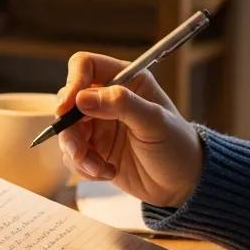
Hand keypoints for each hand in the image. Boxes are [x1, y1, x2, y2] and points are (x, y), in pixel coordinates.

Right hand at [55, 52, 203, 207]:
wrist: (183, 183)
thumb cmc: (177, 146)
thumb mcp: (155, 122)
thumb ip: (121, 105)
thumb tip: (82, 98)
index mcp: (126, 80)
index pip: (85, 66)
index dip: (73, 83)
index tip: (68, 108)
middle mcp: (107, 99)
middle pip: (68, 101)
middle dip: (70, 129)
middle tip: (81, 151)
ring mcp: (98, 124)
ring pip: (67, 131)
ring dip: (78, 153)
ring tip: (100, 168)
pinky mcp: (94, 149)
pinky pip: (72, 154)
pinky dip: (84, 167)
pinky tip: (107, 172)